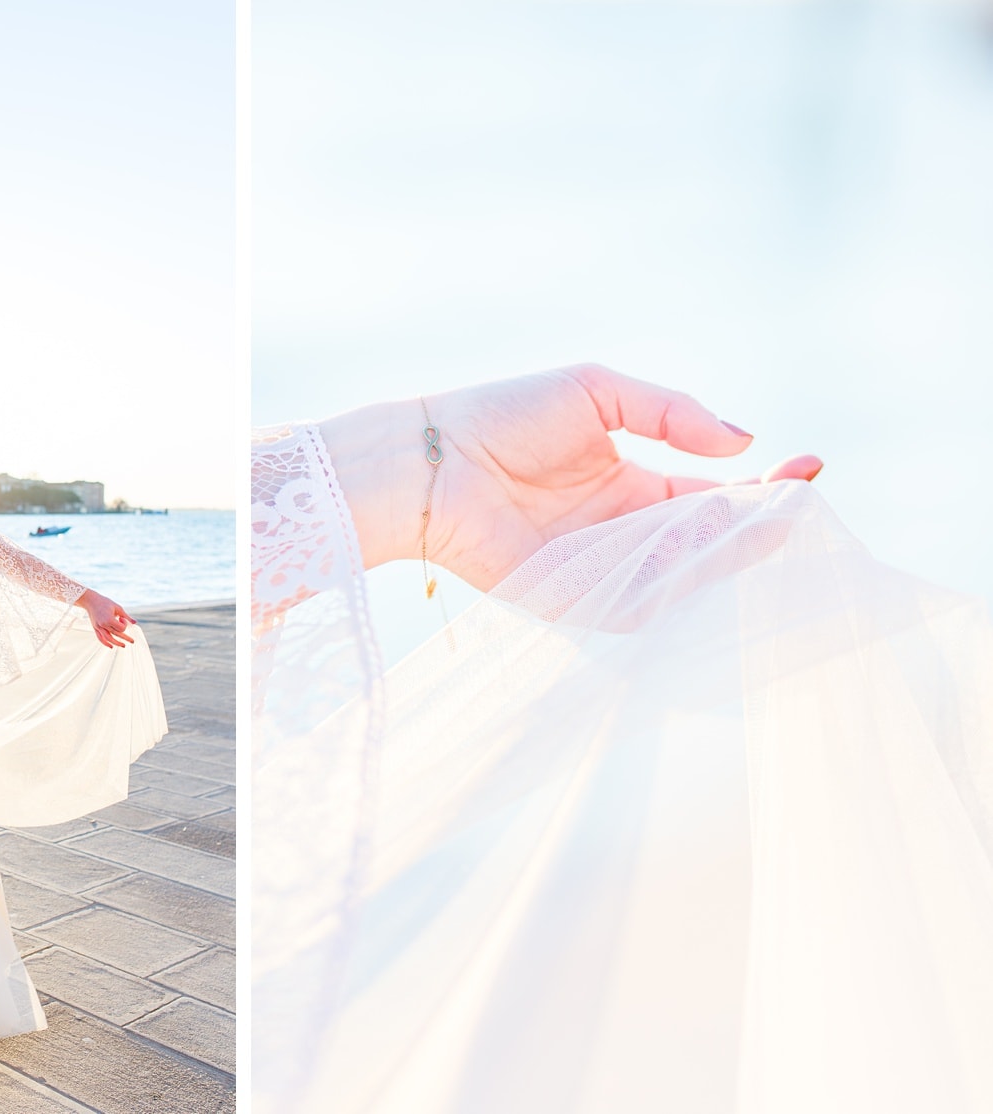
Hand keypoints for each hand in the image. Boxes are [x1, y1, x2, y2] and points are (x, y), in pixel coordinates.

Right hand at [77, 589, 136, 648]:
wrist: (91, 601)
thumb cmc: (105, 602)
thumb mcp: (117, 607)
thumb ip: (126, 616)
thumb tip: (135, 622)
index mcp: (109, 619)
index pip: (121, 628)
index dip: (124, 624)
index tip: (121, 618)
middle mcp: (103, 625)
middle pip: (116, 634)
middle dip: (125, 638)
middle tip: (132, 641)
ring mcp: (98, 627)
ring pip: (108, 639)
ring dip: (116, 643)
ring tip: (123, 645)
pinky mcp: (95, 628)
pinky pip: (100, 638)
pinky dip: (105, 643)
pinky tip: (111, 647)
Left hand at [319, 363, 822, 592]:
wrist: (429, 457)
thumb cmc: (501, 414)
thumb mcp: (598, 392)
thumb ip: (671, 412)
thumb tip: (744, 440)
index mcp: (632, 482)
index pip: (712, 492)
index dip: (761, 485)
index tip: (807, 467)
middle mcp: (622, 530)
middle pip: (707, 538)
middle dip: (757, 524)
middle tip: (797, 505)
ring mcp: (599, 568)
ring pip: (680, 574)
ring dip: (725, 554)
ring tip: (765, 525)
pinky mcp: (570, 599)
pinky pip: (633, 604)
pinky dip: (672, 590)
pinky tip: (707, 562)